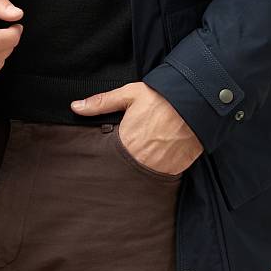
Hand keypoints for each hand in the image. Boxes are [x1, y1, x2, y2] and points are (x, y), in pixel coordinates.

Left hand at [71, 83, 203, 175]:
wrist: (196, 103)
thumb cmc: (161, 97)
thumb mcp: (129, 94)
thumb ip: (101, 103)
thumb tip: (74, 107)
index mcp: (126, 143)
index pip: (109, 158)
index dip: (110, 154)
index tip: (112, 149)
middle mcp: (141, 160)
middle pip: (126, 168)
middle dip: (125, 163)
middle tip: (131, 151)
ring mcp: (160, 169)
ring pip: (144, 174)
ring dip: (143, 167)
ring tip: (146, 153)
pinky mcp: (176, 171)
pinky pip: (163, 176)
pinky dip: (160, 168)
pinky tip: (161, 156)